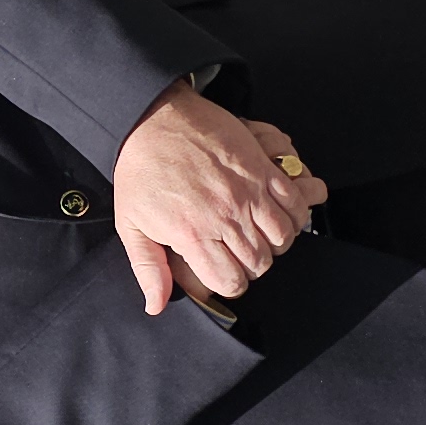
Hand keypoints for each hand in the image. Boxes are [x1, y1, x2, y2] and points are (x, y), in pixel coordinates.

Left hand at [110, 85, 328, 315]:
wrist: (153, 119)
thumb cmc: (141, 169)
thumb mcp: (131, 224)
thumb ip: (148, 269)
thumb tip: (156, 305)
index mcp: (193, 234)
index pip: (231, 281)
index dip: (229, 283)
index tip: (221, 272)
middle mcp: (225, 216)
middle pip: (259, 263)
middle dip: (251, 265)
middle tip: (238, 253)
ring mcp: (247, 192)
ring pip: (282, 237)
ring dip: (273, 242)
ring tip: (258, 235)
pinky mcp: (261, 169)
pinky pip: (294, 203)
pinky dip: (293, 215)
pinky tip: (277, 214)